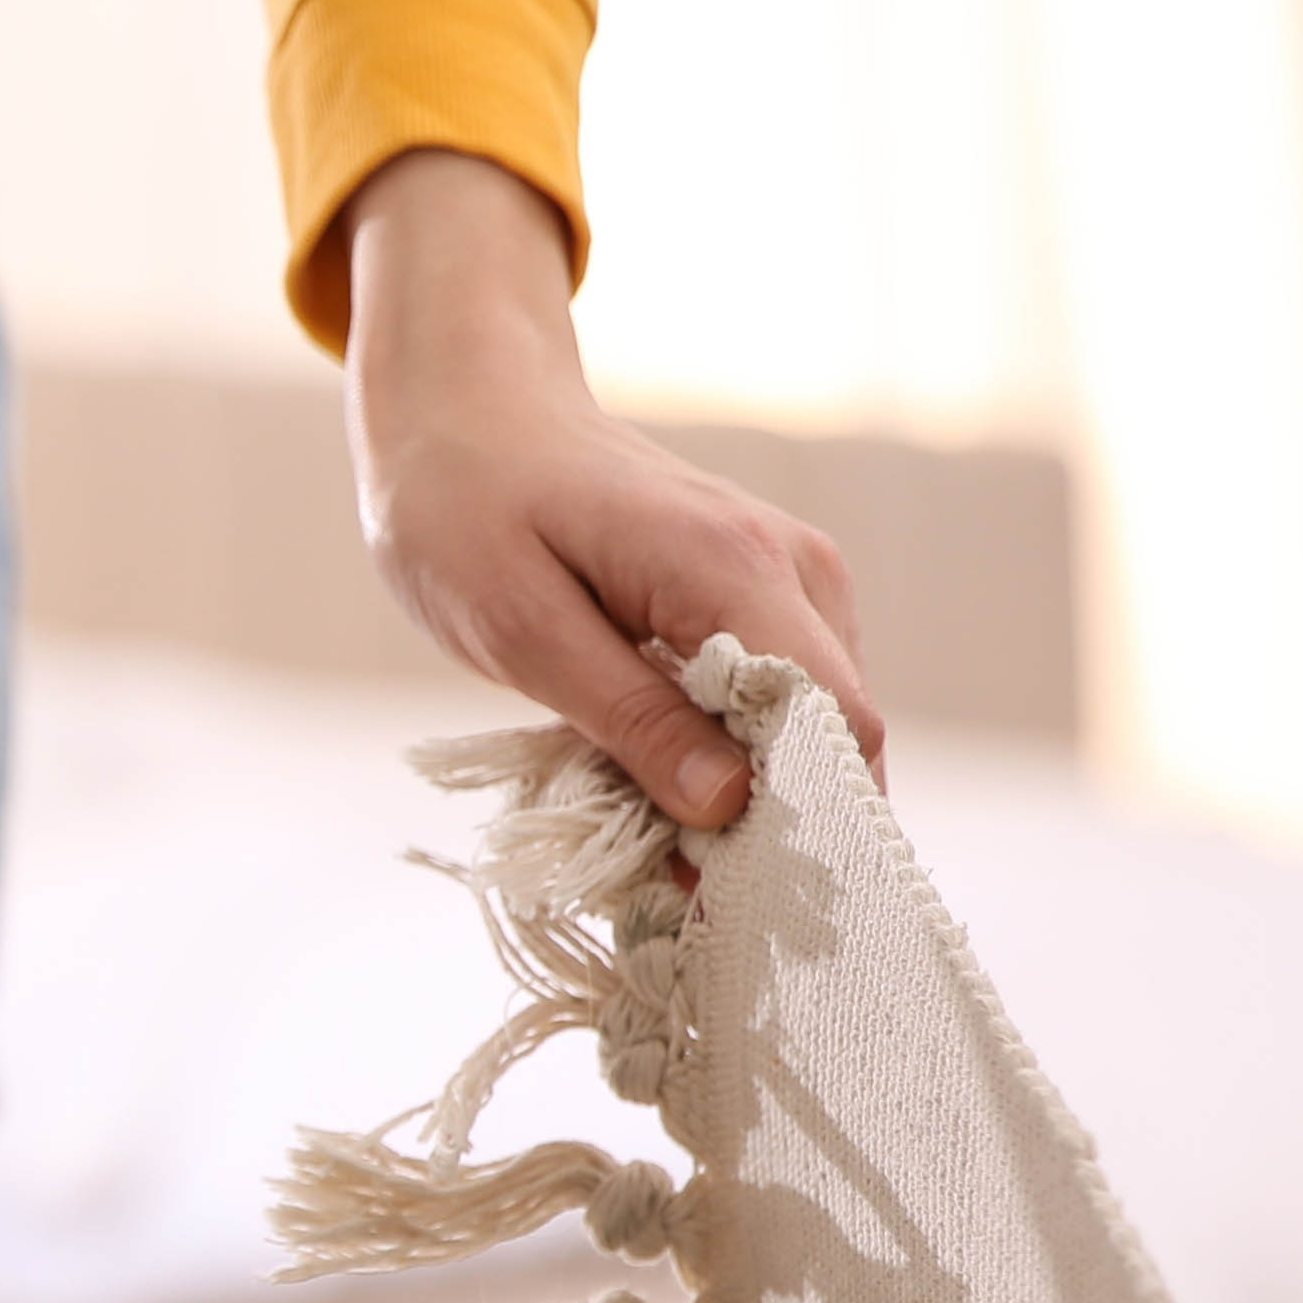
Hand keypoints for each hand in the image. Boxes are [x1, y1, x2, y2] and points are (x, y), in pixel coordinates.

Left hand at [340, 148, 883, 826]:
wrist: (467, 406)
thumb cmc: (466, 505)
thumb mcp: (517, 628)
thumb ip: (627, 716)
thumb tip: (727, 806)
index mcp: (734, 570)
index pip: (835, 725)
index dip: (800, 825)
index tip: (725, 896)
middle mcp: (793, 570)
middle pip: (836, 738)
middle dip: (765, 824)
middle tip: (665, 884)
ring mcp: (792, 579)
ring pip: (812, 730)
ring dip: (741, 795)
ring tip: (643, 833)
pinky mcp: (770, 595)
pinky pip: (780, 701)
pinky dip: (728, 754)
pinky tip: (652, 778)